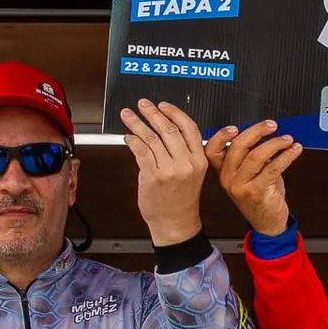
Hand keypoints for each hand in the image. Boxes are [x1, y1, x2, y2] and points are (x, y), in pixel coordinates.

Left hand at [119, 99, 214, 245]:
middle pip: (168, 129)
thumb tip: (165, 128)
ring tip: (128, 116)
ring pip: (151, 138)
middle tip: (142, 105)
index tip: (163, 105)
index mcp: (199, 160)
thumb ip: (186, 152)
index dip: (174, 112)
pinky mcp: (152, 177)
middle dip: (152, 113)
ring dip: (136, 123)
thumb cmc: (182, 199)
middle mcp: (185, 164)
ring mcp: (168, 170)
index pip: (189, 127)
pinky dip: (132, 141)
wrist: (175, 223)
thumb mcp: (194, 173)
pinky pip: (140, 151)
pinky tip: (128, 136)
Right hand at [209, 118, 301, 237]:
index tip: (234, 127)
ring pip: (256, 155)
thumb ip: (251, 155)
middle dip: (257, 132)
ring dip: (275, 143)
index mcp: (223, 172)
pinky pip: (272, 168)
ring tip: (287, 140)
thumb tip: (264, 135)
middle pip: (238, 147)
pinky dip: (286, 156)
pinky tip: (293, 151)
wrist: (267, 223)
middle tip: (271, 126)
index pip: (213, 150)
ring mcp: (241, 186)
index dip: (221, 136)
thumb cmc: (260, 197)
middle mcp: (229, 179)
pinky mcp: (257, 192)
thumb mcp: (251, 174)